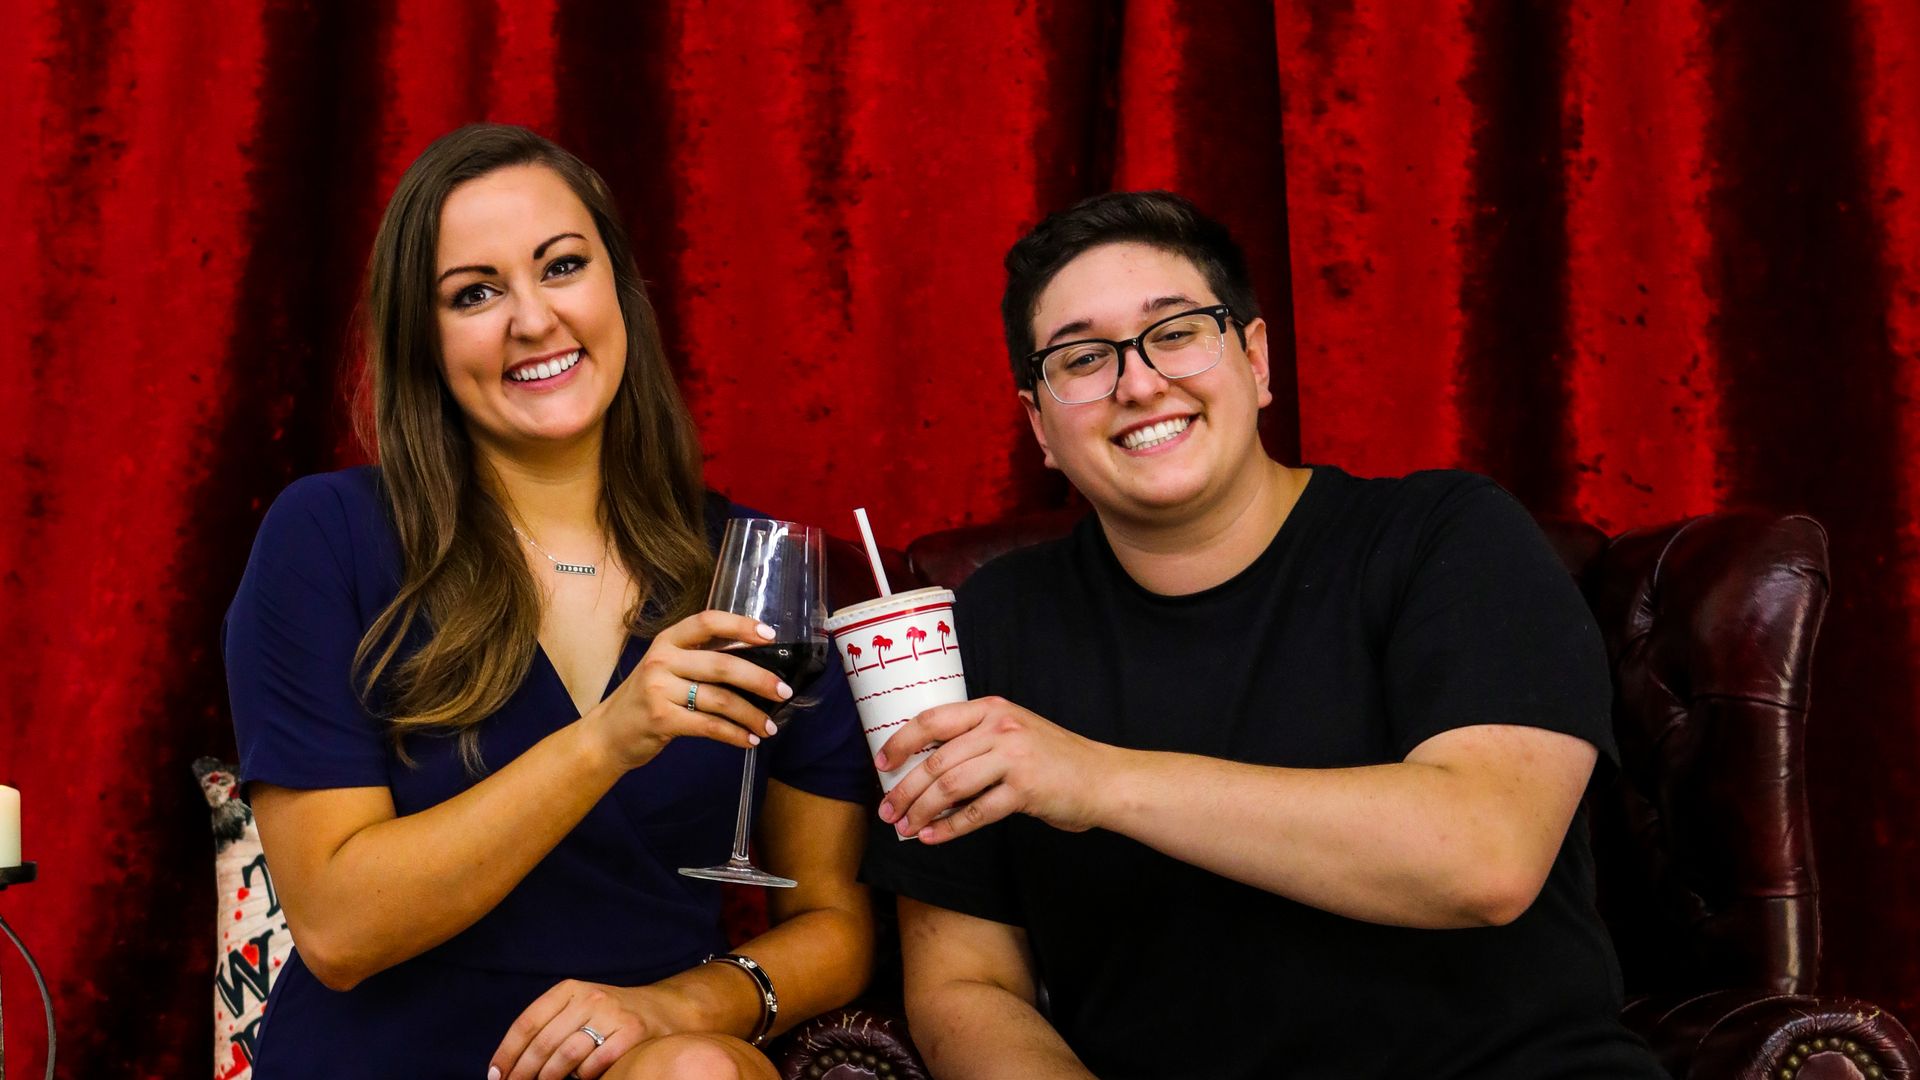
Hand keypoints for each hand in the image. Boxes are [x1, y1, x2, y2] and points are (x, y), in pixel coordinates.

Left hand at [490, 979, 686, 1079]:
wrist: (664, 1009)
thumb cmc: (611, 1014)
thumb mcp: (578, 1005)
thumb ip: (550, 1024)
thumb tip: (511, 1060)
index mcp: (569, 989)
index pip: (527, 1023)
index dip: (507, 1052)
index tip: (495, 1075)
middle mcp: (589, 998)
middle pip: (543, 1042)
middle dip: (523, 1073)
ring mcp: (612, 1014)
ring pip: (566, 1055)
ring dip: (548, 1078)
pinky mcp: (631, 1032)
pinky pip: (595, 1064)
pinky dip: (582, 1078)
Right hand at [586, 610, 794, 770]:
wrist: (607, 734)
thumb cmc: (646, 699)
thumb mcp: (666, 669)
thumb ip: (700, 659)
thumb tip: (756, 660)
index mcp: (667, 641)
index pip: (707, 622)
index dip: (740, 625)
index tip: (770, 634)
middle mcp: (662, 660)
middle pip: (722, 665)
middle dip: (759, 679)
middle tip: (784, 691)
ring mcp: (659, 690)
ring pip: (720, 699)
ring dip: (751, 714)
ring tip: (769, 727)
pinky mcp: (661, 719)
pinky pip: (709, 725)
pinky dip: (734, 734)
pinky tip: (749, 740)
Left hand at [875, 697, 1115, 842]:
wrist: (1102, 778)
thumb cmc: (1054, 759)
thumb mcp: (1014, 732)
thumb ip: (976, 740)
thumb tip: (925, 768)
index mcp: (991, 710)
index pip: (932, 720)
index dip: (901, 742)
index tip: (882, 764)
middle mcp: (1000, 728)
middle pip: (936, 760)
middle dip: (905, 789)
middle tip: (888, 810)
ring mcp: (1013, 758)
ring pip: (950, 786)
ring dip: (921, 811)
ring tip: (906, 827)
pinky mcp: (1024, 790)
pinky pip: (976, 812)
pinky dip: (949, 828)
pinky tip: (933, 836)